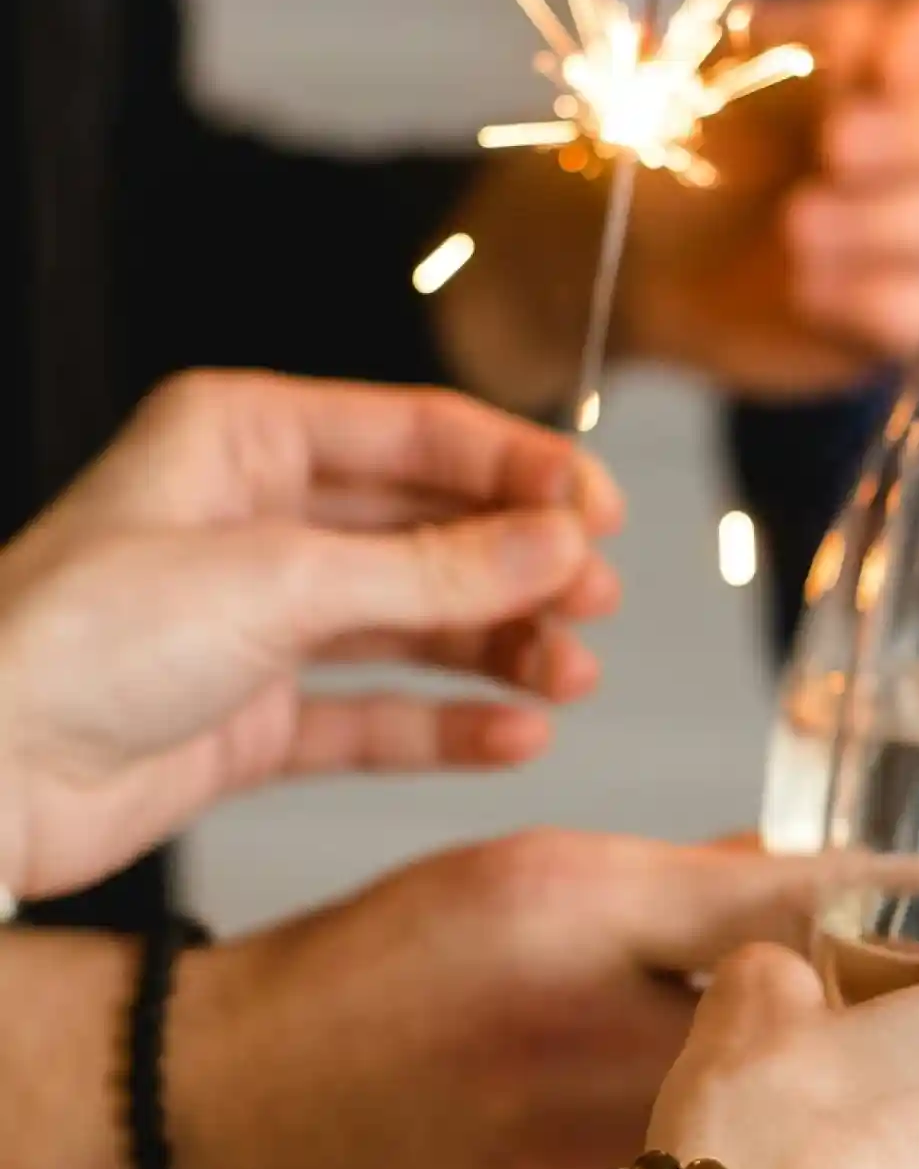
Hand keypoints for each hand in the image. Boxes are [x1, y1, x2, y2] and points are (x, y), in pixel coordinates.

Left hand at [0, 372, 623, 900]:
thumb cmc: (69, 645)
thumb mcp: (280, 582)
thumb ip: (434, 568)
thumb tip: (557, 545)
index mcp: (244, 439)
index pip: (419, 435)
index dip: (521, 470)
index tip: (600, 513)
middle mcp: (256, 522)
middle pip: (430, 530)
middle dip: (519, 567)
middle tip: (595, 600)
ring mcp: (260, 622)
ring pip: (416, 623)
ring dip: (499, 648)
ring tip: (569, 674)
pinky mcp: (257, 715)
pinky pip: (380, 713)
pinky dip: (449, 725)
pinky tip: (514, 733)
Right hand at [168, 833, 826, 1168]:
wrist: (204, 1127)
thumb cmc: (365, 987)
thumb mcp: (525, 881)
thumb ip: (686, 881)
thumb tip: (814, 875)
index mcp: (587, 923)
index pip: (805, 904)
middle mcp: (591, 1050)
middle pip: (811, 1044)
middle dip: (886, 1039)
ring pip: (767, 1161)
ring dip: (824, 1144)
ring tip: (855, 1135)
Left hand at [633, 0, 918, 394]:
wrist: (664, 256)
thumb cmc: (712, 146)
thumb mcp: (737, 71)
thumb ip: (809, 44)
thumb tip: (867, 47)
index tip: (880, 69)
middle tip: (832, 151)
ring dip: (898, 222)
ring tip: (798, 227)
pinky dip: (894, 309)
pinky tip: (815, 292)